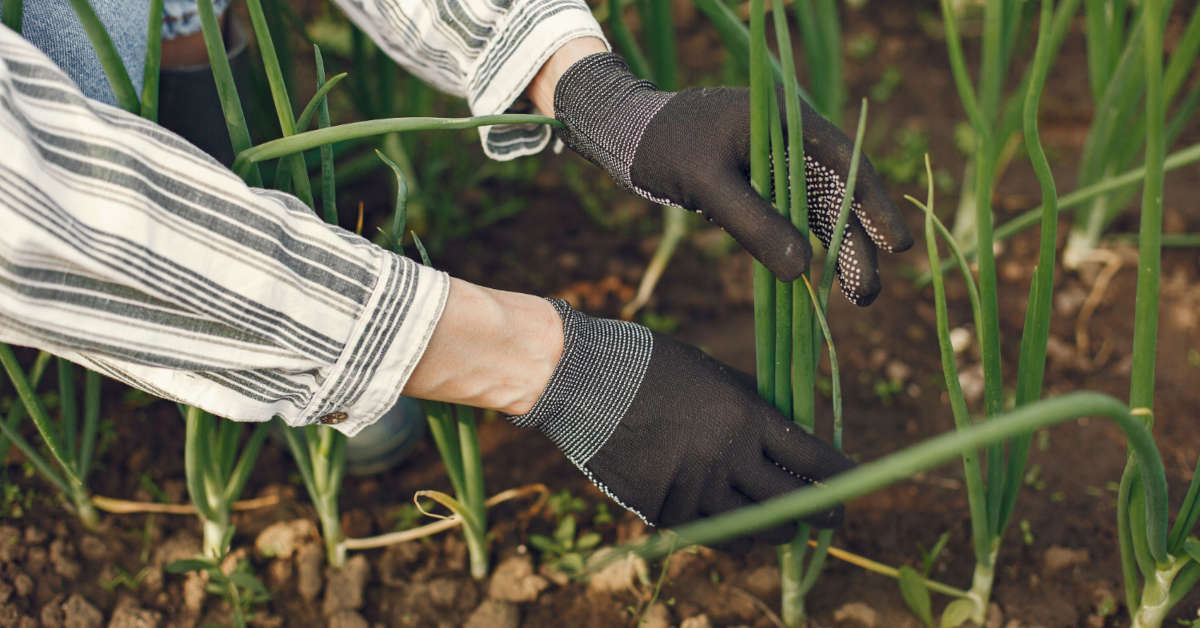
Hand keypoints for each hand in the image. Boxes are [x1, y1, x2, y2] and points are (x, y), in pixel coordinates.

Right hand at [509, 300, 853, 543]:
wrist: (585, 379)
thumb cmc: (651, 366)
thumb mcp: (714, 376)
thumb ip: (751, 409)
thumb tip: (787, 437)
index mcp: (746, 416)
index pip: (814, 458)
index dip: (841, 477)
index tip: (854, 485)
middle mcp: (728, 457)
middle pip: (792, 505)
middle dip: (819, 514)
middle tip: (831, 518)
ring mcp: (694, 488)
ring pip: (754, 529)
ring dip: (774, 530)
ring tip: (780, 526)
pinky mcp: (662, 509)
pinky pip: (709, 535)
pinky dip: (728, 535)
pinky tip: (735, 531)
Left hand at [553, 53, 912, 304]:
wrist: (629, 135)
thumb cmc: (666, 148)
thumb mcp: (708, 184)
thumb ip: (753, 222)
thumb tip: (802, 271)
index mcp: (787, 121)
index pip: (845, 162)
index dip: (874, 205)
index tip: (895, 245)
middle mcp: (791, 140)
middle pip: (838, 194)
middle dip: (857, 245)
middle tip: (868, 294)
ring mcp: (778, 163)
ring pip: (819, 212)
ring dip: (837, 252)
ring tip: (856, 297)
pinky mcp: (762, 185)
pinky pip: (793, 218)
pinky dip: (806, 247)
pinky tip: (819, 281)